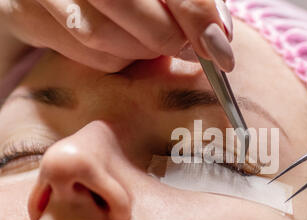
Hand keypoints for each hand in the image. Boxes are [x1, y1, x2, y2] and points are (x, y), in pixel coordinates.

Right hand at [0, 0, 233, 71]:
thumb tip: (218, 38)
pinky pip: (84, 51)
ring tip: (151, 42)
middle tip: (190, 49)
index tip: (221, 50)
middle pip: (134, 9)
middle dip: (169, 39)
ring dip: (140, 51)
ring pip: (104, 36)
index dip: (196, 14)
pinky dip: (114, 58)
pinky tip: (120, 44)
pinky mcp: (21, 11)